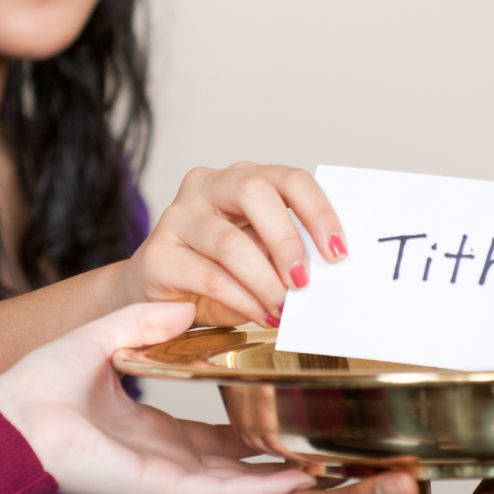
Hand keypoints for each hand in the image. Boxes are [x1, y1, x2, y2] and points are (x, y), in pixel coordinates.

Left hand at [0, 301, 315, 493]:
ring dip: (275, 476)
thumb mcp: (103, 339)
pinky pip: (217, 492)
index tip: (278, 408)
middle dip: (269, 455)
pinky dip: (257, 489)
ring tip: (321, 467)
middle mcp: (158, 455)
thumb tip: (188, 306)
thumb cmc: (40, 383)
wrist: (11, 416)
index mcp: (144, 427)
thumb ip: (145, 324)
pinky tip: (294, 482)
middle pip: (228, 462)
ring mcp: (162, 475)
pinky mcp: (159, 485)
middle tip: (313, 443)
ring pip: (233, 481)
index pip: (206, 434)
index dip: (243, 423)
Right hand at [117, 163, 346, 327]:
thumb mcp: (259, 258)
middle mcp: (206, 187)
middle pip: (253, 192)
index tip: (338, 251)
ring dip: (264, 281)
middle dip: (287, 240)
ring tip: (282, 309)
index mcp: (239, 179)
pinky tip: (259, 314)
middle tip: (304, 281)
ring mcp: (177, 217)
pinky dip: (241, 300)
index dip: (318, 212)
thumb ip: (284, 258)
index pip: (287, 179)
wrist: (154, 298)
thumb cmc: (214, 274)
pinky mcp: (157, 254)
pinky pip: (208, 276)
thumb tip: (322, 277)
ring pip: (229, 241)